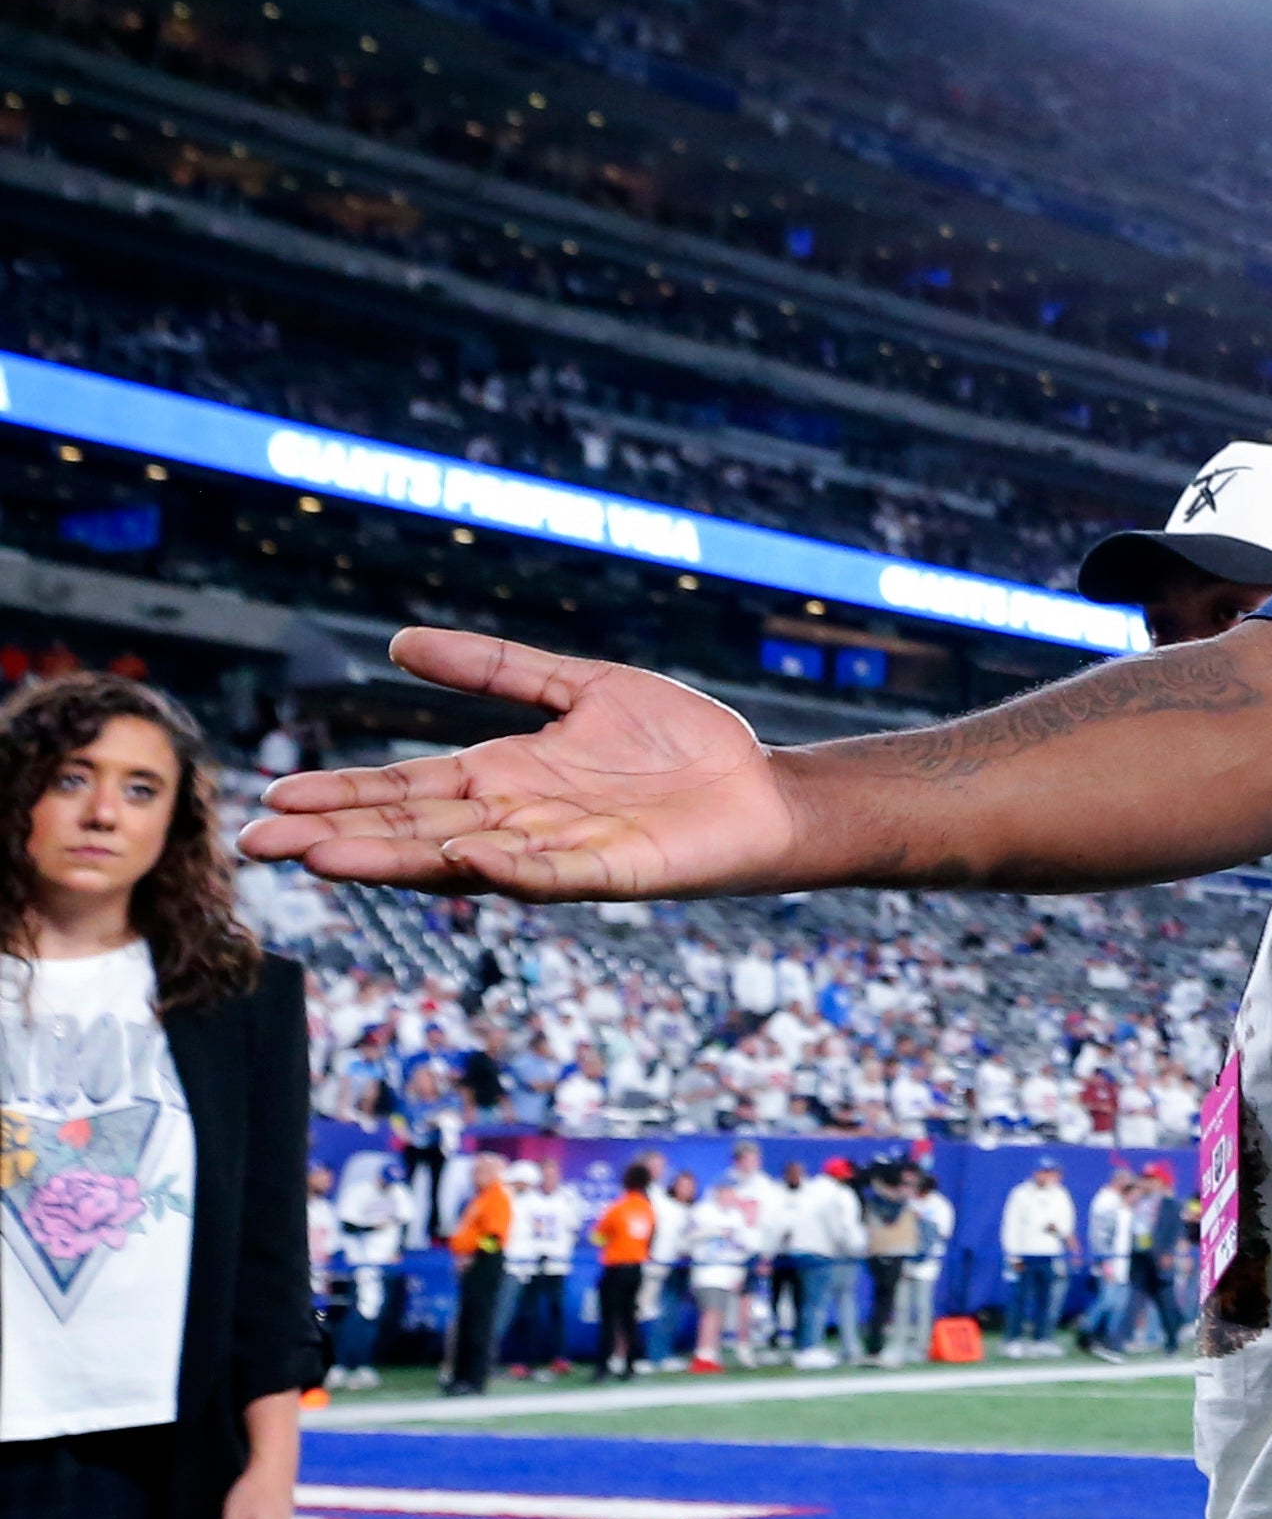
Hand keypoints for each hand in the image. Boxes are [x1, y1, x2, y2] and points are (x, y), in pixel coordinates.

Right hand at [239, 630, 799, 899]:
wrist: (761, 788)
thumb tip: (399, 643)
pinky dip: (512, 869)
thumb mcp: (579, 687)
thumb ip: (496, 669)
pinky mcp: (615, 871)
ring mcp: (562, 851)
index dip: (343, 792)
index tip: (274, 795)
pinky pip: (554, 874)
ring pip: (463, 859)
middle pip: (414, 829)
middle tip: (262, 841)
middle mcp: (519, 821)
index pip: (407, 788)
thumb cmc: (678, 745)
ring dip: (397, 858)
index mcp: (505, 779)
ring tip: (326, 856)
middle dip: (340, 834)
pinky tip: (465, 858)